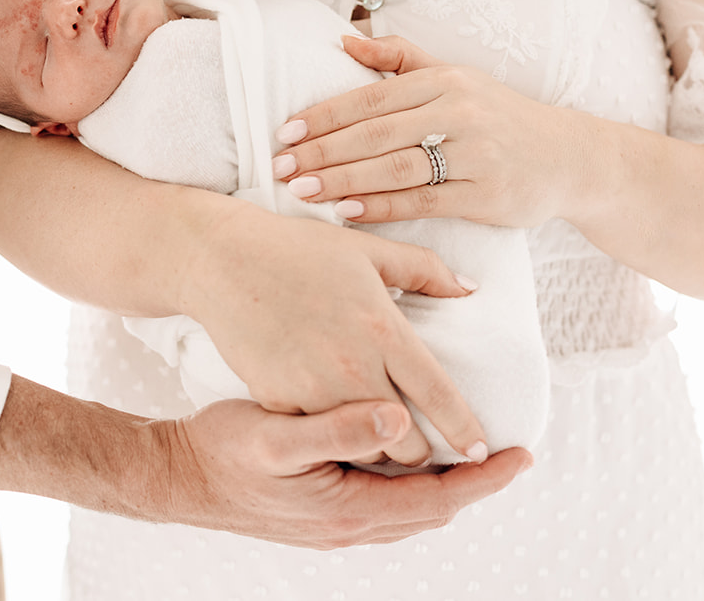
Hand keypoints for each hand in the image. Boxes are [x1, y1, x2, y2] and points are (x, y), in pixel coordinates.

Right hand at [160, 398, 531, 547]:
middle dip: (474, 484)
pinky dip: (410, 485)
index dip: (483, 478)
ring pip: (409, 510)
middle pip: (432, 510)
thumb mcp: (277, 437)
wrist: (176, 478)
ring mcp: (334, 525)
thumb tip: (402, 419)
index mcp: (349, 508)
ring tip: (468, 453)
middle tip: (508, 452)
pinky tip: (406, 456)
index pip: (438, 499)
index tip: (521, 455)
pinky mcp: (321, 514)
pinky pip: (383, 504)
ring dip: (443, 486)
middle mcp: (348, 525)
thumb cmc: (222, 452)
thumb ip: (339, 429)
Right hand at [183, 198, 486, 466]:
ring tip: (385, 444)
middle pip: (405, 441)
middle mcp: (352, 366)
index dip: (465, 429)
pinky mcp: (278, 401)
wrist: (223, 260)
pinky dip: (331, 439)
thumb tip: (469, 289)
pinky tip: (336, 430)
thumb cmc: (298, 250)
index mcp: (383, 330)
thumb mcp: (368, 250)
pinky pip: (317, 436)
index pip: (439, 395)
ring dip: (377, 451)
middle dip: (421, 452)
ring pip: (362, 451)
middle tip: (427, 448)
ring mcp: (312, 389)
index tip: (480, 451)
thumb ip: (425, 270)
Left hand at [272, 34, 592, 227]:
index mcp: (445, 80)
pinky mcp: (487, 195)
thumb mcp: (455, 76)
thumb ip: (400, 59)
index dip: (325, 116)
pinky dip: (381, 206)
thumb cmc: (497, 115)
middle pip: (376, 134)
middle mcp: (460, 112)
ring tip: (302, 190)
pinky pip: (424, 201)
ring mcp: (475, 154)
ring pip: (395, 167)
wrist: (569, 157)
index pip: (371, 98)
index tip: (286, 133)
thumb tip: (346, 39)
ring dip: (343, 180)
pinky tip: (346, 212)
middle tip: (280, 166)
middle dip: (323, 151)